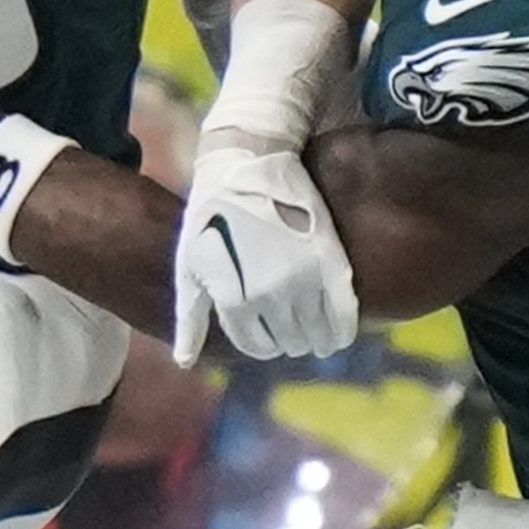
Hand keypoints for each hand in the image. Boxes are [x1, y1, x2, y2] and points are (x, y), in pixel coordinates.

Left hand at [170, 138, 360, 362]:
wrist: (248, 166)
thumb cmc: (210, 216)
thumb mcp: (189, 267)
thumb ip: (190, 317)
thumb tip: (184, 362)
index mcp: (235, 301)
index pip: (256, 345)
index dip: (262, 345)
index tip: (268, 339)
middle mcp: (270, 297)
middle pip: (289, 341)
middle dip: (289, 341)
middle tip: (293, 333)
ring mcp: (303, 280)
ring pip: (317, 332)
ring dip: (316, 339)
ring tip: (316, 336)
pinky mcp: (330, 261)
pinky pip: (344, 311)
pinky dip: (343, 328)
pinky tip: (340, 332)